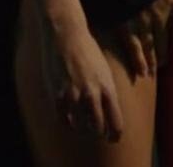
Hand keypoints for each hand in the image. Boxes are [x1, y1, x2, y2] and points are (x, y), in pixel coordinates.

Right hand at [41, 21, 123, 142]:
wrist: (67, 35)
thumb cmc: (89, 53)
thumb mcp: (105, 72)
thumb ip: (108, 93)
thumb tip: (110, 113)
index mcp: (108, 88)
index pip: (115, 123)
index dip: (115, 135)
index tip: (113, 137)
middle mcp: (92, 94)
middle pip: (98, 128)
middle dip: (99, 132)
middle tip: (97, 132)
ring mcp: (73, 95)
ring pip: (80, 127)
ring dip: (82, 129)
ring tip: (84, 125)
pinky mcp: (57, 94)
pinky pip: (63, 120)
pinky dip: (67, 123)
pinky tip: (70, 119)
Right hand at [106, 0, 172, 79]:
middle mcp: (161, 18)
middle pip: (164, 41)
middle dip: (164, 53)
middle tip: (164, 63)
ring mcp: (142, 23)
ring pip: (150, 47)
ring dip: (152, 61)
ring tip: (151, 72)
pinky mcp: (124, 25)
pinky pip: (133, 47)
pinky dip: (137, 60)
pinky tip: (139, 72)